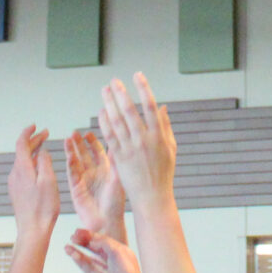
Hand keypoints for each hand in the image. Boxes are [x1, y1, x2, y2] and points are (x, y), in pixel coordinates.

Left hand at [7, 126, 59, 235]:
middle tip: (46, 133)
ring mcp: (14, 184)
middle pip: (21, 152)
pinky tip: (39, 167)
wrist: (32, 230)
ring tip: (44, 147)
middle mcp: (15, 174)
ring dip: (32, 152)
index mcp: (22, 169)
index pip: (21, 144)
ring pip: (22, 161)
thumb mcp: (49, 181)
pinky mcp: (16, 192)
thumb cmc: (44, 208)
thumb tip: (42, 151)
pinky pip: (22, 171)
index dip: (28, 133)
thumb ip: (45, 163)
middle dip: (33, 141)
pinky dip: (30, 163)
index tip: (35, 126)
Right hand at [63, 228, 146, 272]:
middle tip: (72, 236)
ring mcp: (107, 272)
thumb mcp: (117, 252)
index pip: (104, 240)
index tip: (78, 231)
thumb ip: (104, 243)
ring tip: (67, 245)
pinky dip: (79, 261)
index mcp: (123, 252)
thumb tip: (91, 239)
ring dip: (79, 251)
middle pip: (96, 248)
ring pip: (90, 259)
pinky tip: (72, 254)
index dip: (91, 235)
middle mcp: (115, 261)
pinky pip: (88, 269)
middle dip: (84, 242)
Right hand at [66, 130, 125, 236]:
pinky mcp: (76, 189)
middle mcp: (94, 174)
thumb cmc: (116, 204)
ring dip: (72, 151)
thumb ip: (116, 162)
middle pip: (84, 154)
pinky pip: (72, 174)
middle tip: (74, 132)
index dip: (92, 142)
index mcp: (106, 170)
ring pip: (76, 162)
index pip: (98, 152)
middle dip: (79, 144)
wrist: (107, 222)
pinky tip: (68, 156)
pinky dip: (70, 165)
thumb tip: (118, 143)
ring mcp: (84, 181)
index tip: (88, 133)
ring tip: (67, 139)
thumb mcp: (118, 179)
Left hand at [98, 74, 176, 203]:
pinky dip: (104, 122)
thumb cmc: (163, 172)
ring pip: (116, 121)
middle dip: (121, 93)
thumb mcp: (170, 148)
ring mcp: (130, 148)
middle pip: (130, 110)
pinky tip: (101, 111)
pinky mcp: (118, 157)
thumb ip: (165, 126)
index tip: (137, 75)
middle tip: (114, 81)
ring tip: (104, 91)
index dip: (143, 88)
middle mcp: (144, 140)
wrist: (152, 196)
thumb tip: (162, 107)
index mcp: (159, 135)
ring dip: (109, 103)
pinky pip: (109, 136)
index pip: (150, 105)